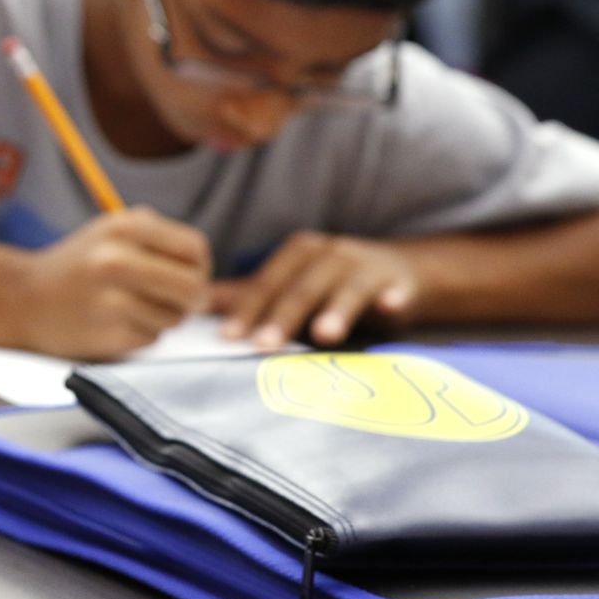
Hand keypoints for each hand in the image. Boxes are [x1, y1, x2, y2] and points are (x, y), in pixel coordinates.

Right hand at [20, 206, 210, 360]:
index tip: (186, 275)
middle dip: (193, 299)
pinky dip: (141, 334)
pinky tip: (116, 324)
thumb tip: (203, 266)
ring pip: (174, 317)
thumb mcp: (110, 231)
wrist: (21, 298)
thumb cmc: (77, 264)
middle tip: (179, 302)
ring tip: (134, 309)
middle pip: (194, 287)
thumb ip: (158, 238)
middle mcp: (116, 259)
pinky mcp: (107, 333)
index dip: (200, 267)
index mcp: (123, 227)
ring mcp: (111, 299)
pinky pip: (151, 338)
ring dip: (163, 318)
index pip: (195, 249)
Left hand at [214, 232, 417, 349]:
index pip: (265, 285)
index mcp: (297, 253)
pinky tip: (390, 306)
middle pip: (300, 289)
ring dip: (336, 310)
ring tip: (324, 334)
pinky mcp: (398, 283)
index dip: (246, 310)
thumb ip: (248, 294)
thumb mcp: (290, 282)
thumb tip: (196, 303)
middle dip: (281, 318)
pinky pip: (395, 291)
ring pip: (346, 290)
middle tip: (263, 345)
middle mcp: (329, 254)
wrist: (401, 271)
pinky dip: (392, 298)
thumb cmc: (332, 282)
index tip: (227, 337)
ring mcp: (365, 267)